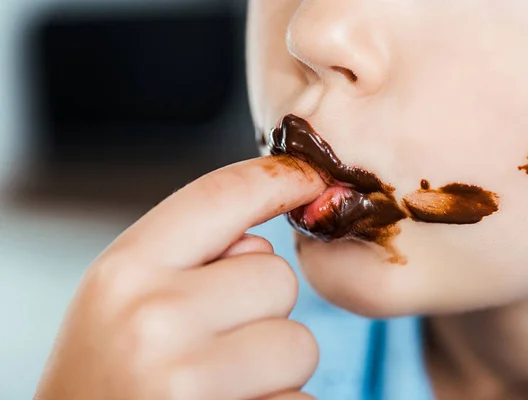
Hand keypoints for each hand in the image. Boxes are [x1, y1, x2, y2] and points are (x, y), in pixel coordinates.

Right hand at [35, 156, 325, 399]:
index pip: (220, 197)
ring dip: (274, 366)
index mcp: (125, 273)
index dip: (277, 179)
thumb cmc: (104, 376)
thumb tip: (260, 243)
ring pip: (299, 344)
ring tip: (220, 383)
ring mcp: (191, 382)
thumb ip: (186, 259)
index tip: (308, 178)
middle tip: (214, 342)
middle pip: (278, 276)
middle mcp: (155, 320)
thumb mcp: (118, 300)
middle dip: (262, 309)